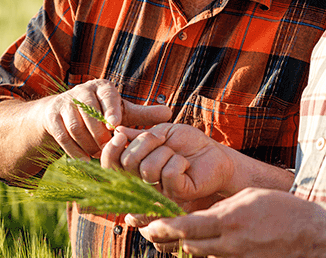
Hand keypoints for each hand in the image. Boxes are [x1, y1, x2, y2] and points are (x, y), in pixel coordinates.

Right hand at [41, 79, 170, 159]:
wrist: (65, 113)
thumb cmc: (102, 114)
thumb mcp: (123, 113)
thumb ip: (144, 115)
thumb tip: (169, 113)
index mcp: (102, 88)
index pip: (106, 95)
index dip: (111, 110)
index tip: (115, 125)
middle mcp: (82, 91)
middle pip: (89, 114)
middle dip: (100, 134)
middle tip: (110, 149)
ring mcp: (64, 104)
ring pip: (76, 127)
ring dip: (88, 144)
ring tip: (99, 155)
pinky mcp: (52, 118)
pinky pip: (63, 137)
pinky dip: (74, 150)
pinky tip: (85, 160)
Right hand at [101, 123, 234, 202]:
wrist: (214, 153)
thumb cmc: (188, 143)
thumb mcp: (161, 133)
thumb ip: (139, 136)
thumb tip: (116, 130)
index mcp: (135, 167)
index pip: (110, 165)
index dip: (111, 151)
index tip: (121, 136)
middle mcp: (142, 182)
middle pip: (127, 164)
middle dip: (145, 143)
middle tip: (162, 139)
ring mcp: (158, 191)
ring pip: (148, 169)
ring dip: (166, 152)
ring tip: (177, 155)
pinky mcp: (176, 195)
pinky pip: (168, 174)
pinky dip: (179, 162)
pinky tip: (186, 165)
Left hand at [140, 188, 325, 257]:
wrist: (316, 238)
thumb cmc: (286, 211)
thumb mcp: (250, 198)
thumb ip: (223, 208)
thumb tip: (204, 217)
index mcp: (229, 222)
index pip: (185, 228)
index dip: (162, 227)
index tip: (147, 223)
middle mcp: (228, 245)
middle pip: (185, 246)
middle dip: (164, 238)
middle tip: (147, 228)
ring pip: (198, 255)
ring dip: (181, 246)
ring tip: (164, 236)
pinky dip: (203, 253)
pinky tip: (197, 244)